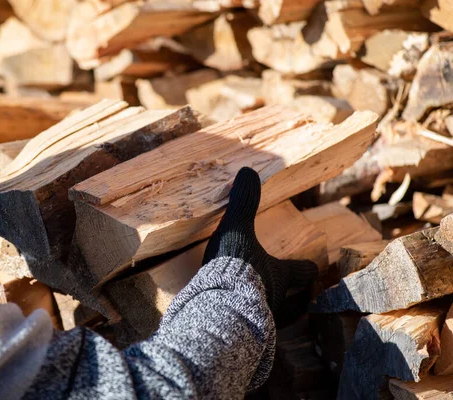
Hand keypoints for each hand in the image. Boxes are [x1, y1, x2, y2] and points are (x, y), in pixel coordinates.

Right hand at [202, 167, 317, 318]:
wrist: (217, 307)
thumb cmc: (234, 266)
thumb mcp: (237, 228)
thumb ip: (243, 202)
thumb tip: (248, 170)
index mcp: (279, 273)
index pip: (302, 271)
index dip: (309, 269)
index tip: (314, 268)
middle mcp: (276, 299)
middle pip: (294, 302)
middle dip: (296, 298)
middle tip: (298, 295)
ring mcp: (260, 319)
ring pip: (275, 318)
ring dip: (272, 312)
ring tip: (263, 309)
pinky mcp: (242, 332)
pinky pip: (250, 329)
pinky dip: (247, 324)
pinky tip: (236, 320)